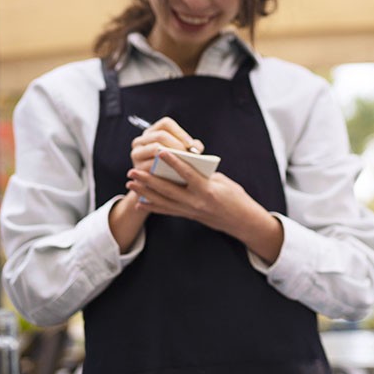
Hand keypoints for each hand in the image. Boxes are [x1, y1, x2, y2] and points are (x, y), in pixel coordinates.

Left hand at [125, 154, 283, 263]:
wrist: (241, 221)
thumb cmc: (234, 197)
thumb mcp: (221, 181)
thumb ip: (202, 173)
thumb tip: (184, 166)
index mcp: (207, 190)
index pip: (187, 174)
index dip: (172, 162)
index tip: (159, 151)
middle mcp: (196, 202)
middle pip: (168, 190)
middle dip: (148, 180)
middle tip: (133, 171)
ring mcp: (191, 211)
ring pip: (163, 201)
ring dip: (145, 192)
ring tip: (131, 183)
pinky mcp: (189, 216)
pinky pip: (167, 211)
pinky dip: (153, 206)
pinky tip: (140, 202)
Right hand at [130, 116, 202, 171]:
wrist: (157, 187)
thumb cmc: (172, 166)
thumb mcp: (180, 153)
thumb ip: (190, 147)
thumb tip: (196, 147)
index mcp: (153, 132)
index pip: (166, 124)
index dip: (180, 132)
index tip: (191, 144)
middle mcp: (141, 140)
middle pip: (160, 135)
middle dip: (177, 145)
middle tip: (189, 155)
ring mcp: (136, 153)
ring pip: (155, 148)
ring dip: (171, 155)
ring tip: (184, 163)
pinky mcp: (137, 168)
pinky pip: (151, 165)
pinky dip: (164, 168)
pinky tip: (176, 173)